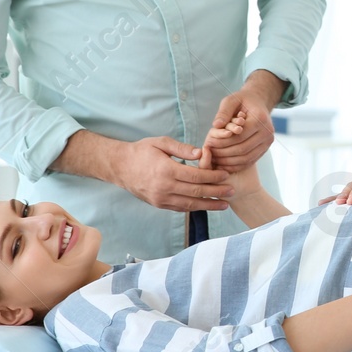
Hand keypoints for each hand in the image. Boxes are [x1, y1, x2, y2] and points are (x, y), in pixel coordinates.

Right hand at [114, 135, 232, 212]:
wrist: (119, 167)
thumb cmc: (141, 151)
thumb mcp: (161, 142)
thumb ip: (182, 148)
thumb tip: (202, 153)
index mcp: (166, 170)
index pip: (196, 176)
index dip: (213, 177)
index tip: (226, 175)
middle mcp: (164, 187)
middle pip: (196, 192)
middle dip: (216, 192)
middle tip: (232, 191)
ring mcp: (161, 198)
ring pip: (190, 204)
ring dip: (209, 205)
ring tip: (224, 205)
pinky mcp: (158, 204)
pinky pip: (180, 208)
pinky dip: (195, 207)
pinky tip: (206, 206)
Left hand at [204, 73, 282, 171]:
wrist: (258, 103)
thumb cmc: (242, 101)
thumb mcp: (231, 100)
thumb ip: (223, 112)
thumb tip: (216, 125)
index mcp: (261, 119)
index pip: (239, 136)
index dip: (222, 141)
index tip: (207, 142)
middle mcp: (268, 133)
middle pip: (242, 149)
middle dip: (223, 152)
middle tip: (208, 152)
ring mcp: (267, 143)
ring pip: (246, 158)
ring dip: (227, 161)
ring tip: (213, 158)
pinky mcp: (265, 150)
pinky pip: (249, 162)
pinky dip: (235, 165)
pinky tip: (222, 163)